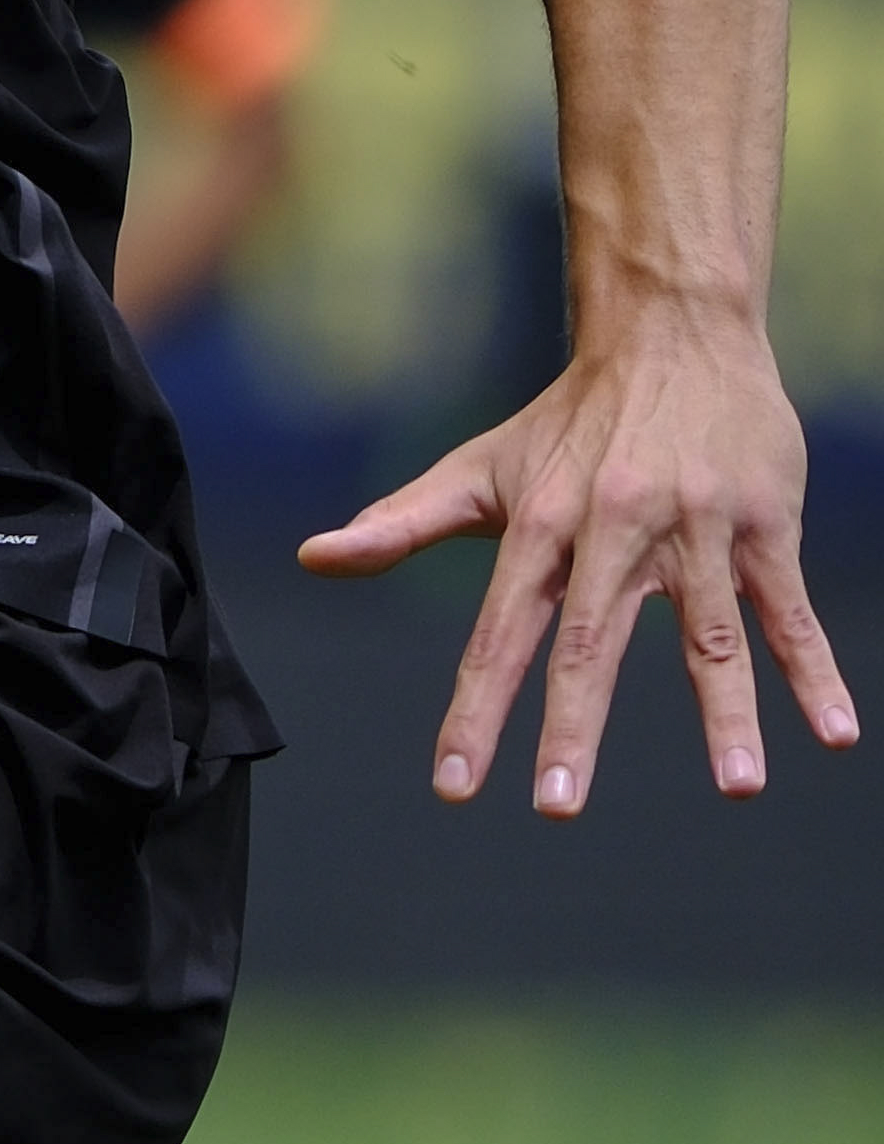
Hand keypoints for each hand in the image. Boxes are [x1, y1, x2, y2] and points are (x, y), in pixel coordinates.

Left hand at [303, 299, 852, 812]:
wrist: (672, 335)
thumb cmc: (569, 422)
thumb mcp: (480, 470)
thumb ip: (400, 523)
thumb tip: (313, 557)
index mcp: (539, 528)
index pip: (497, 635)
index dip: (474, 713)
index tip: (456, 788)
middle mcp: (613, 531)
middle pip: (589, 643)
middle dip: (573, 729)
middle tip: (558, 808)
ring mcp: (694, 530)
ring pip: (709, 636)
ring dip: (727, 714)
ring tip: (739, 787)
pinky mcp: (764, 526)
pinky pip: (787, 610)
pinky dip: (813, 671)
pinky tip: (834, 732)